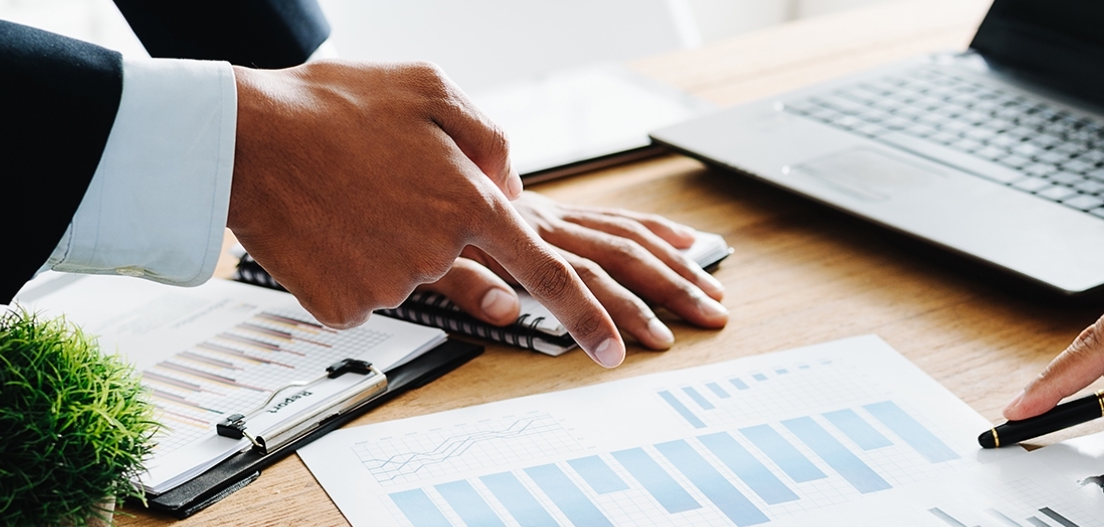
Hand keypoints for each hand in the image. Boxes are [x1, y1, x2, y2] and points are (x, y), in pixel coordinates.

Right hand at [224, 60, 625, 366]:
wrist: (243, 140)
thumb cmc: (333, 106)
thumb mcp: (430, 89)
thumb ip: (488, 138)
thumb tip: (510, 184)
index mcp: (470, 198)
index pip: (547, 269)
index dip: (585, 315)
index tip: (612, 352)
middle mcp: (437, 247)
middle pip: (452, 253)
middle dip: (421, 222)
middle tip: (373, 181)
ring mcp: (390, 283)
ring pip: (404, 271)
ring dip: (380, 238)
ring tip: (342, 193)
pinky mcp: (345, 307)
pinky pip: (361, 291)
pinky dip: (345, 263)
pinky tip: (322, 225)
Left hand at [417, 192, 727, 349]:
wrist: (392, 157)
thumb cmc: (401, 209)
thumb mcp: (417, 257)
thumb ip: (462, 281)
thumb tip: (507, 310)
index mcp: (507, 233)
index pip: (566, 278)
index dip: (598, 317)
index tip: (625, 354)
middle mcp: (538, 218)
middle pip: (616, 254)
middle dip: (667, 289)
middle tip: (707, 319)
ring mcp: (549, 212)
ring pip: (624, 236)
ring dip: (673, 265)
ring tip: (711, 292)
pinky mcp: (552, 208)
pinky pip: (613, 217)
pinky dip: (655, 230)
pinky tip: (687, 242)